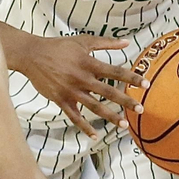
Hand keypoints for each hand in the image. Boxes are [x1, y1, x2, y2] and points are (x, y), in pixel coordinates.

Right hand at [15, 33, 148, 137]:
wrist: (32, 55)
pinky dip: (84, 127)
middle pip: (108, 92)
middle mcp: (82, 78)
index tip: (146, 84)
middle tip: (141, 109)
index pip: (115, 72)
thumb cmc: (58, 46)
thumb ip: (106, 43)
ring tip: (124, 124)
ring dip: (110, 116)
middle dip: (126, 101)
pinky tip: (94, 136)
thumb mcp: (83, 41)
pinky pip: (74, 116)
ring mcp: (71, 91)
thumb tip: (127, 42)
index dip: (131, 77)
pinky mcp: (60, 100)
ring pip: (94, 107)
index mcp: (89, 63)